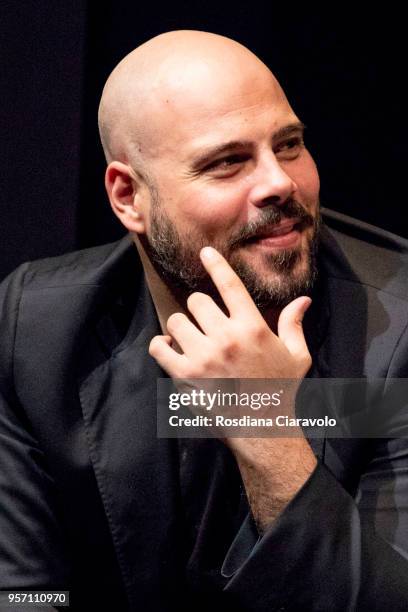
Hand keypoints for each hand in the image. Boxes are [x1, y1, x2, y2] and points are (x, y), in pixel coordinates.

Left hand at [149, 246, 311, 380]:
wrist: (262, 428)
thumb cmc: (281, 390)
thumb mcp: (297, 356)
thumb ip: (295, 324)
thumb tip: (304, 299)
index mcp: (252, 327)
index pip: (230, 285)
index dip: (216, 264)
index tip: (204, 253)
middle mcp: (226, 337)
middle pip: (197, 301)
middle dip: (200, 310)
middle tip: (206, 324)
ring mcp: (203, 356)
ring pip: (176, 321)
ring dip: (182, 328)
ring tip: (190, 339)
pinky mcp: (185, 375)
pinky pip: (159, 347)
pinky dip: (161, 346)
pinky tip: (170, 349)